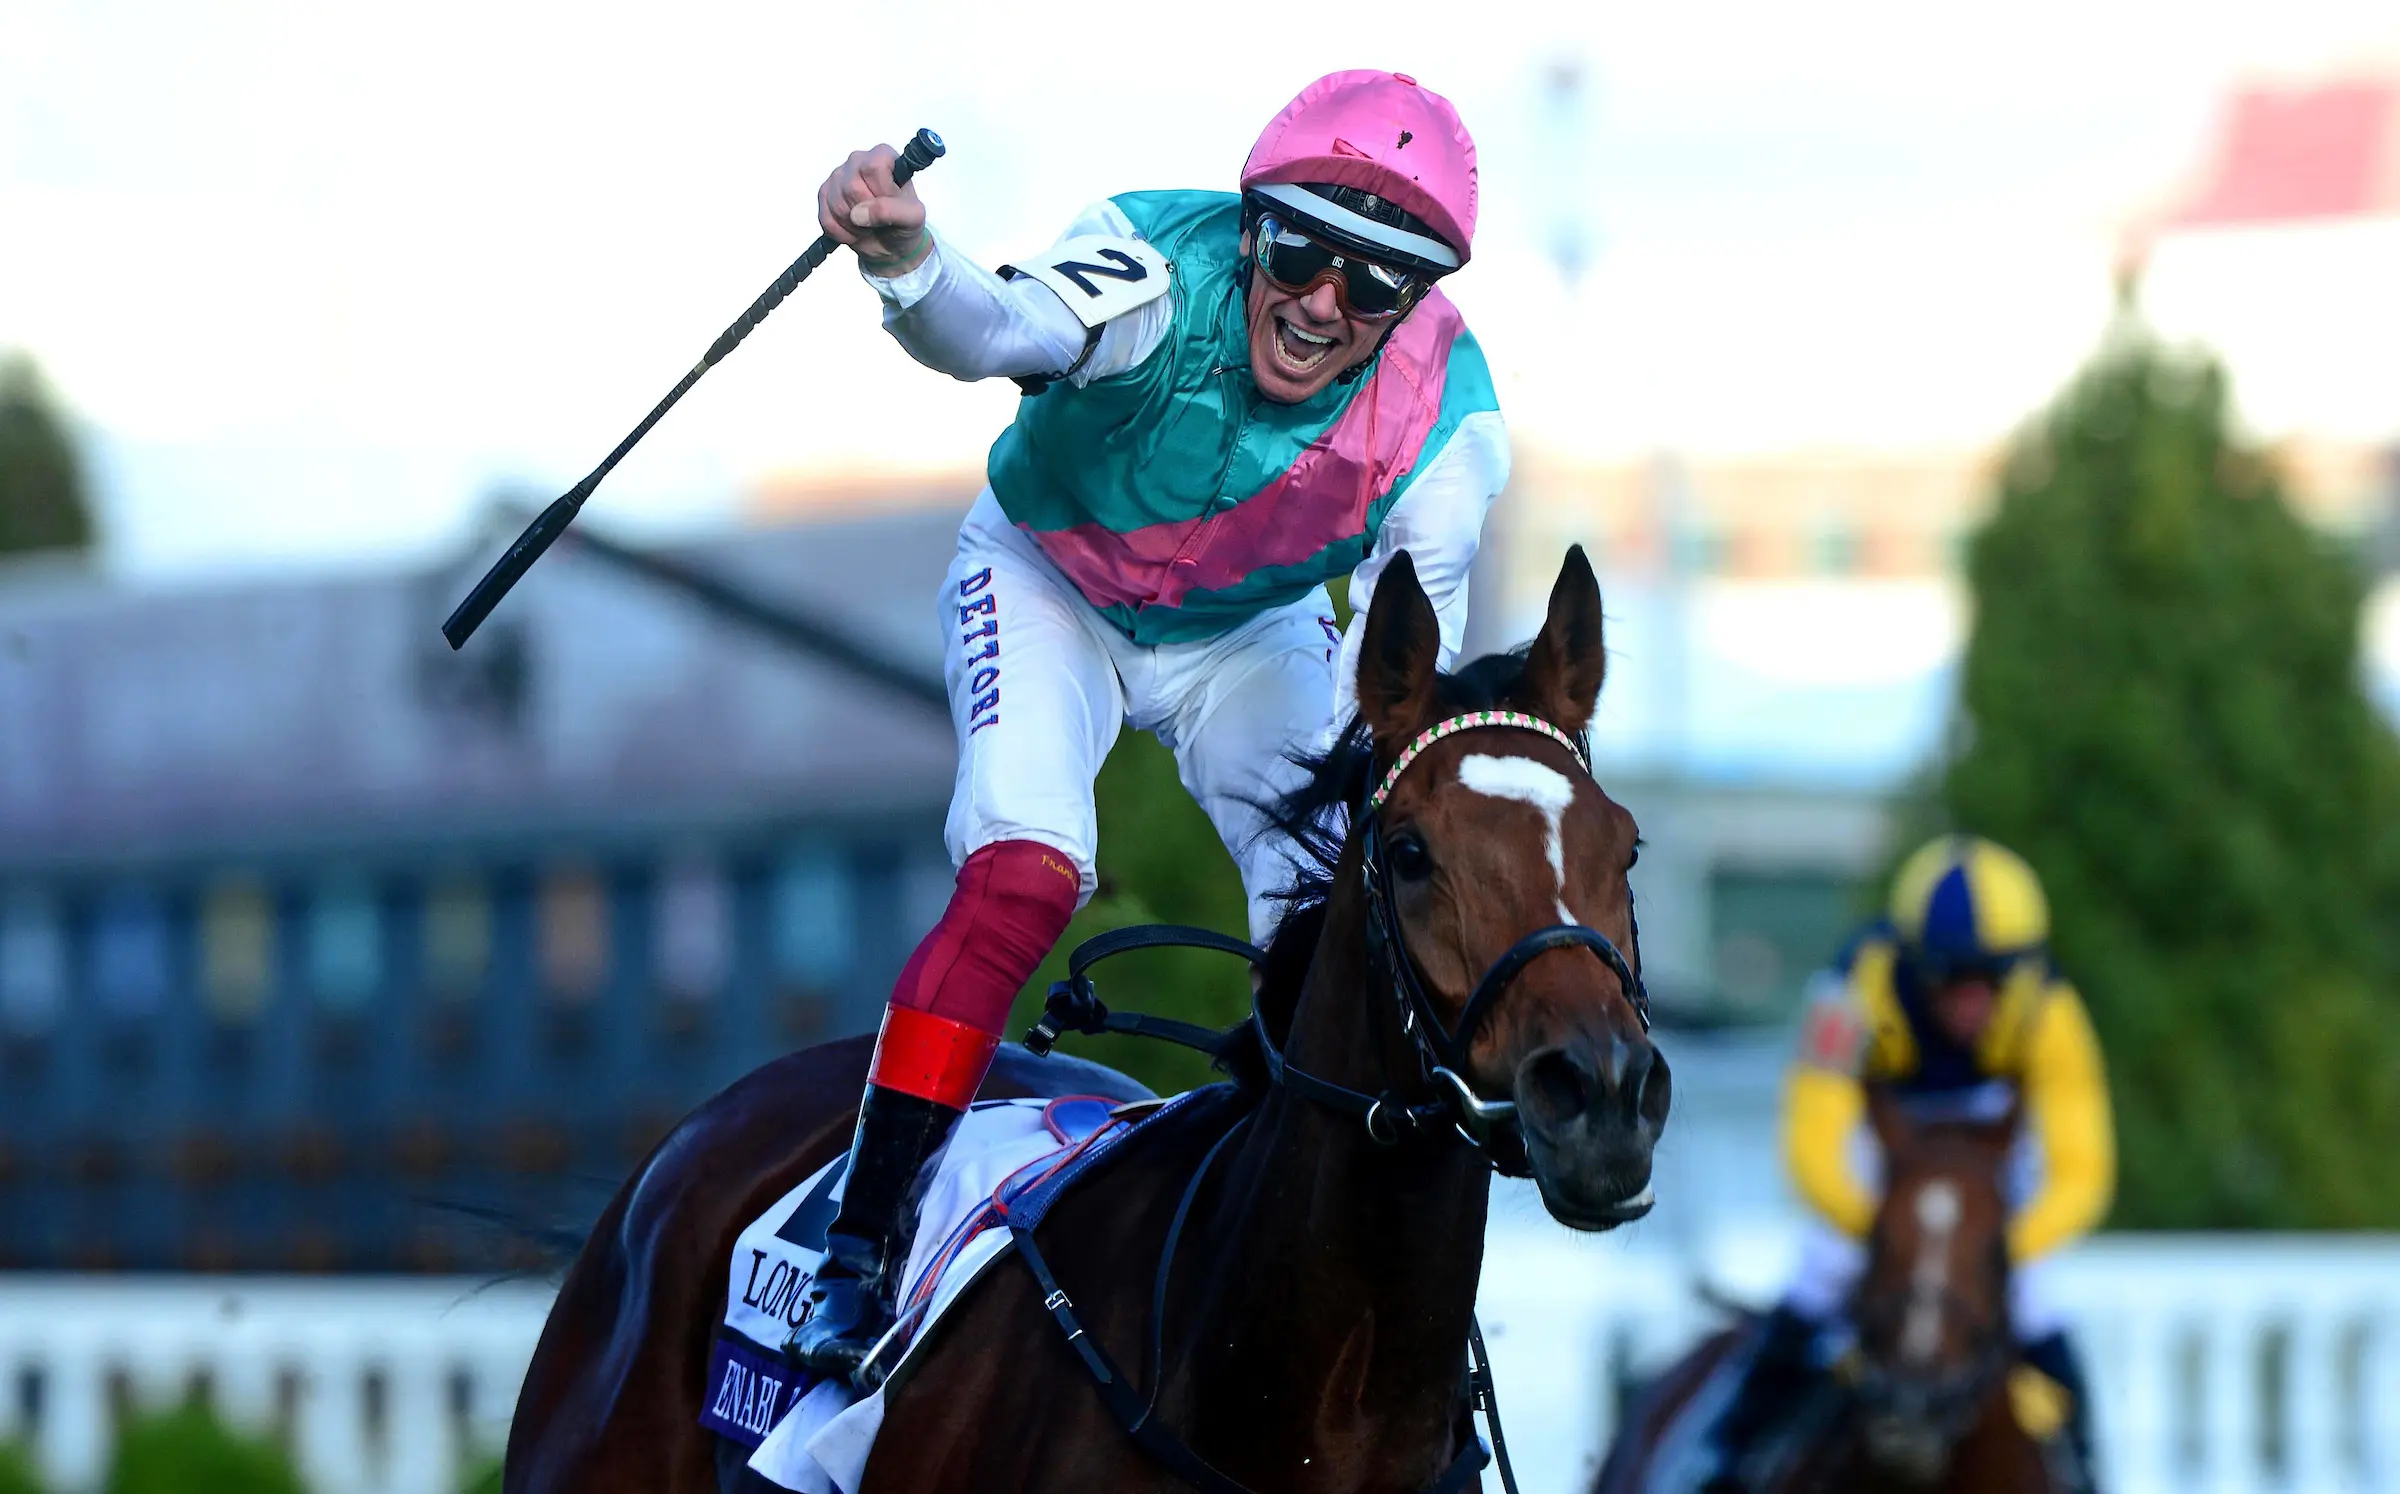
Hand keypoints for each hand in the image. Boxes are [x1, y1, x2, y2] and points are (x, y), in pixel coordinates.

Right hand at [817, 144, 930, 275]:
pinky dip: (842, 232)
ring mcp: (838, 176)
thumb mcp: (912, 217)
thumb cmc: (904, 223)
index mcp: (883, 156)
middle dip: (867, 212)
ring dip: (854, 225)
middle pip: (852, 187)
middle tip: (879, 219)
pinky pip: (826, 218)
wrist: (890, 243)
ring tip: (868, 225)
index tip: (891, 203)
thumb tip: (859, 213)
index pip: (874, 167)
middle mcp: (857, 160)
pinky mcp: (824, 195)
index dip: (881, 192)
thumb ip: (892, 210)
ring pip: (836, 204)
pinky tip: (854, 230)